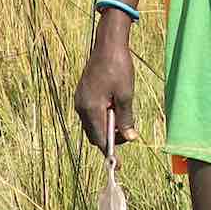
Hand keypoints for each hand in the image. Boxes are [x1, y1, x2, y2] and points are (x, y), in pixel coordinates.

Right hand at [73, 25, 136, 155]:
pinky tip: (115, 110)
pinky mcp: (83, 94)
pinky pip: (91, 114)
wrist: (108, 44)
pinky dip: (103, 118)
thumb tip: (129, 138)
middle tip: (127, 135)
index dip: (110, 153)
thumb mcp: (126, 95)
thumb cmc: (118, 67)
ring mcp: (80, 100)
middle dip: (110, 140)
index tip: (118, 165)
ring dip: (107, 128)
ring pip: (93, 125)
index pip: (100, 139)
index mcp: (91, 108)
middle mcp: (81, 107)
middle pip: (94, 135)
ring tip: (123, 119)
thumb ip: (125, 119)